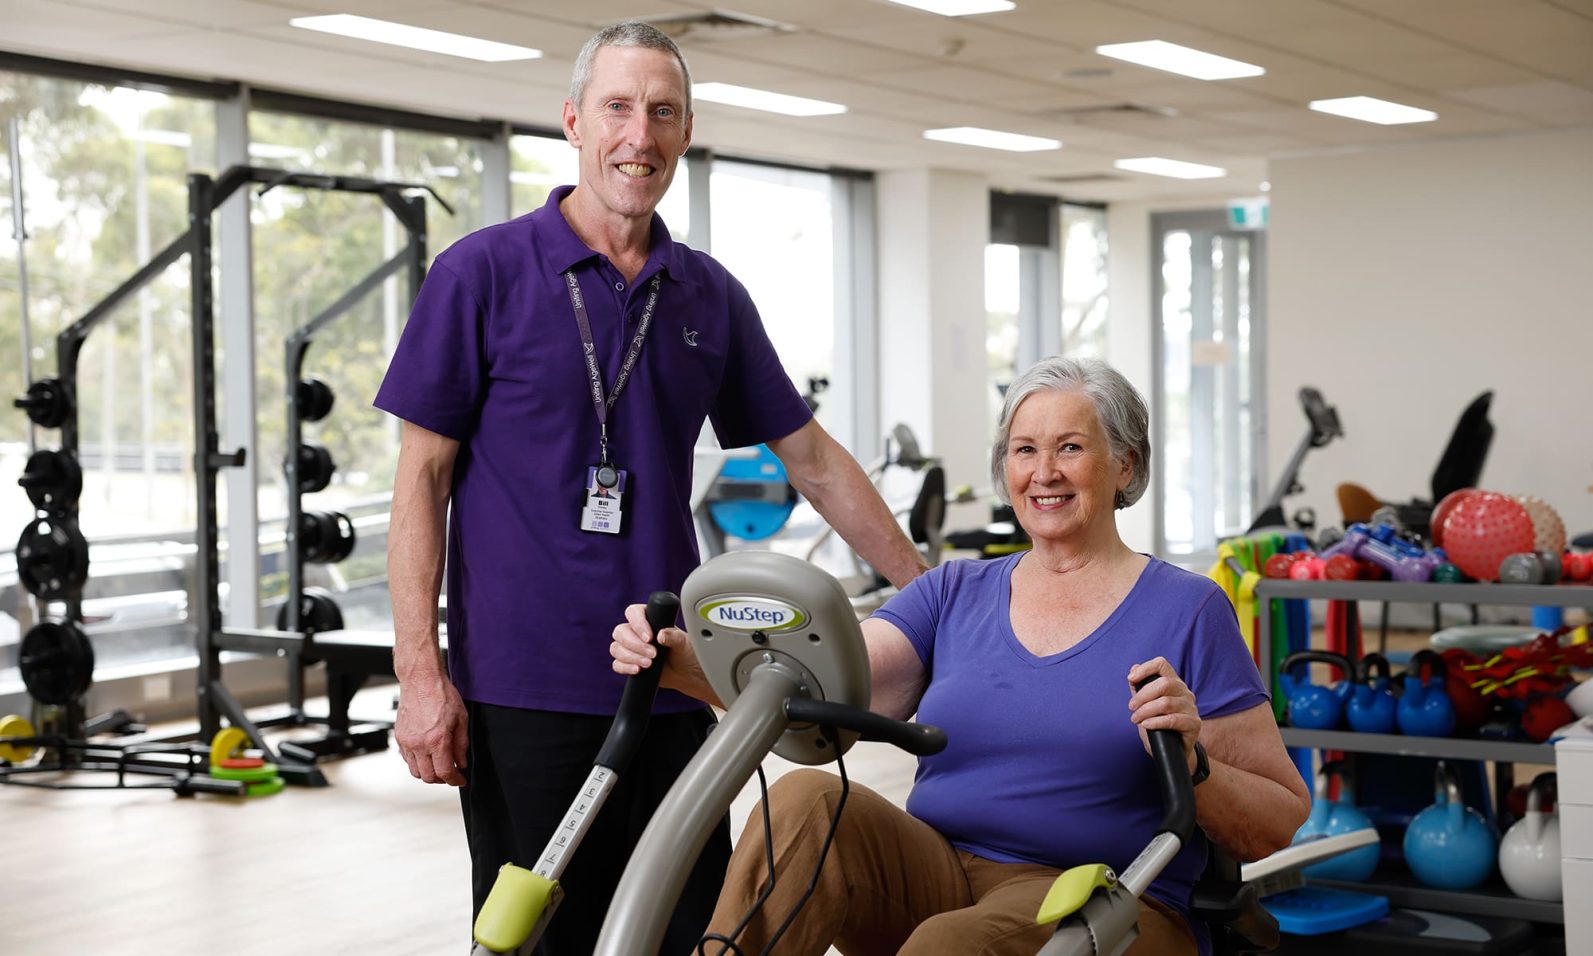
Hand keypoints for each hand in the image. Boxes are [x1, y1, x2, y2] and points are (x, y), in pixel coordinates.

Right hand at [395, 672, 468, 785]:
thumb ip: (461, 744)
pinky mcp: (400, 737)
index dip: (455, 780)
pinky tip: (426, 755)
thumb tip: (461, 762)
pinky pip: (406, 759)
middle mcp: (419, 744)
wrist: (421, 680)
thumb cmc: (441, 695)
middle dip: (442, 779)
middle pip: (428, 777)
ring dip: (428, 773)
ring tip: (438, 765)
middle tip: (451, 773)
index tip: (460, 780)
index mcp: (437, 740)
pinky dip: (417, 763)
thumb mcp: (461, 719)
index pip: (445, 772)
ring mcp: (407, 742)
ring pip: (415, 771)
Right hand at [611, 602, 713, 702]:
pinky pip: (617, 664)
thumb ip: (674, 636)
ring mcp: (630, 647)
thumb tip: (661, 635)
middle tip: (653, 654)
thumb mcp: (684, 643)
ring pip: (616, 648)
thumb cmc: (685, 652)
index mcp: (648, 618)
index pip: (633, 613)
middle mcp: (636, 631)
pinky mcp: (628, 663)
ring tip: (649, 664)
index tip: (649, 637)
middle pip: (621, 632)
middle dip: (635, 644)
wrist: (686, 673)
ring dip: (630, 656)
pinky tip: (638, 670)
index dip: (638, 623)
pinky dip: (625, 667)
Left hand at [1127, 657, 1200, 774]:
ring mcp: (1192, 708)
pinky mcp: (1194, 724)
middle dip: (1143, 695)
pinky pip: (1173, 720)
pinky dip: (1155, 722)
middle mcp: (1185, 693)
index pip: (1162, 665)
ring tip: (1136, 719)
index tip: (1131, 679)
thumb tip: (1133, 668)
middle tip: (1131, 707)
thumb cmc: (1159, 726)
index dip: (1145, 668)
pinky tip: (1146, 725)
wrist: (1173, 751)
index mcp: (1174, 684)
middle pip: (1164, 684)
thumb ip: (1140, 688)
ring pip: (1166, 703)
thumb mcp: (1146, 705)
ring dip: (1145, 711)